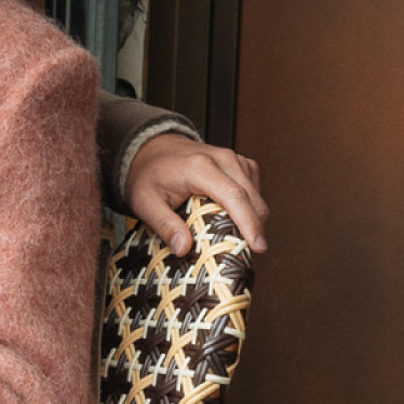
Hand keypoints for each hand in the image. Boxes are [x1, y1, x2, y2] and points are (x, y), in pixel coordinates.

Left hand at [125, 133, 268, 255]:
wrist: (151, 149)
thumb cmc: (147, 174)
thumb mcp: (145, 202)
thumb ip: (164, 225)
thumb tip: (183, 249)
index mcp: (199, 167)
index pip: (234, 196)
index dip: (249, 223)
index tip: (258, 247)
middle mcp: (222, 159)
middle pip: (252, 198)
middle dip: (255, 229)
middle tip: (245, 254)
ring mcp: (234, 160)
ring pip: (257, 196)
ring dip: (253, 220)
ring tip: (235, 238)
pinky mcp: (240, 164)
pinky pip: (254, 190)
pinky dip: (250, 208)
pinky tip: (233, 219)